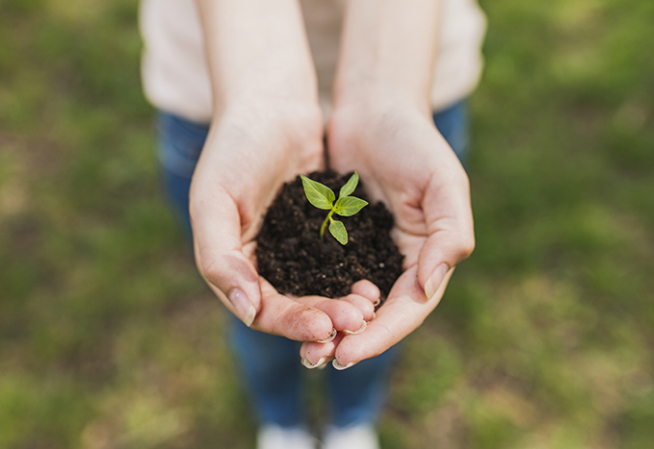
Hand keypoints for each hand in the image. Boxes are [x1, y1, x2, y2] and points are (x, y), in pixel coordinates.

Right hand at [190, 102, 371, 340]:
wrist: (270, 101)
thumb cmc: (234, 147)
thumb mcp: (214, 200)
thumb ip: (219, 258)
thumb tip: (247, 311)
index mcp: (232, 263)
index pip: (262, 310)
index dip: (293, 322)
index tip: (326, 326)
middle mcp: (262, 263)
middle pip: (295, 306)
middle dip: (325, 316)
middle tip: (358, 318)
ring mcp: (292, 248)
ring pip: (320, 289)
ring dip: (342, 301)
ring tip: (369, 305)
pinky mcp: (320, 232)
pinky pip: (337, 263)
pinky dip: (352, 275)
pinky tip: (374, 279)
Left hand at [300, 103, 474, 365]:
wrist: (374, 108)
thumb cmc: (414, 141)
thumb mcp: (443, 182)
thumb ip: (449, 235)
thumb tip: (428, 288)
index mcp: (428, 256)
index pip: (409, 308)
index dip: (381, 334)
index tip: (348, 352)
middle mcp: (397, 262)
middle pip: (377, 315)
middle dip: (350, 339)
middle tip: (316, 358)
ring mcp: (365, 253)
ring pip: (346, 301)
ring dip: (326, 325)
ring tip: (300, 345)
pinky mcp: (336, 240)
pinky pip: (322, 275)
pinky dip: (310, 294)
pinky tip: (288, 307)